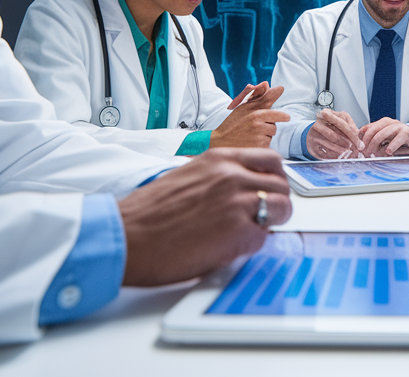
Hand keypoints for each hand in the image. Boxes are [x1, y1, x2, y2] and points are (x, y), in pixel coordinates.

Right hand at [118, 148, 291, 285]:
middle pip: (281, 185)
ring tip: (250, 234)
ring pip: (282, 208)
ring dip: (271, 223)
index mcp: (220, 159)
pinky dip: (253, 246)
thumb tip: (238, 192)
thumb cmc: (147, 213)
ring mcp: (238, 202)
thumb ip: (218, 179)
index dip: (273, 179)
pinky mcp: (238, 231)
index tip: (269, 190)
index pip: (270, 160)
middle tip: (263, 217)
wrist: (126, 236)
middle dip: (276, 202)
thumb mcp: (188, 176)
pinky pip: (264, 238)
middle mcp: (233, 175)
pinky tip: (232, 249)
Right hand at [209, 82, 287, 147]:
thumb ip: (260, 97)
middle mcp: (258, 125)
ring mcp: (258, 138)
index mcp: (255, 114)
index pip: (276, 114)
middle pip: (274, 126)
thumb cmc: (233, 122)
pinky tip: (250, 142)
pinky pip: (267, 144)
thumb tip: (271, 85)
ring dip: (264, 135)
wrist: (220, 141)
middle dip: (268, 126)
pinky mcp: (258, 148)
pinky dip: (261, 144)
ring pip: (270, 135)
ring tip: (251, 134)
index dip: (283, 116)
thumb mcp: (244, 107)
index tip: (287, 117)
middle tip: (257, 127)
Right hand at [306, 109, 364, 158]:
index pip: (342, 125)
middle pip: (334, 135)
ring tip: (348, 154)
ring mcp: (314, 134)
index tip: (360, 144)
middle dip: (346, 144)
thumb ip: (350, 127)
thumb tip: (359, 137)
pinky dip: (333, 156)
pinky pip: (324, 152)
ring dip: (341, 151)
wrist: (314, 133)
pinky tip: (339, 157)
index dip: (352, 135)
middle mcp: (319, 123)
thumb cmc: (330, 126)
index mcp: (328, 113)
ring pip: (329, 144)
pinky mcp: (312, 144)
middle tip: (354, 150)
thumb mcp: (341, 121)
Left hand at [358, 118, 408, 156]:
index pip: (369, 127)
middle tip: (365, 152)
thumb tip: (362, 146)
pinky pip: (397, 139)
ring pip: (382, 134)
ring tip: (374, 154)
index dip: (362, 137)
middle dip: (367, 142)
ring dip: (376, 145)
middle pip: (374, 130)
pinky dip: (391, 147)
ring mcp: (398, 127)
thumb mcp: (386, 139)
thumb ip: (376, 139)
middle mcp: (390, 123)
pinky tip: (388, 152)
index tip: (359, 146)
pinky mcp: (406, 133)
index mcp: (384, 122)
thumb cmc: (399, 139)